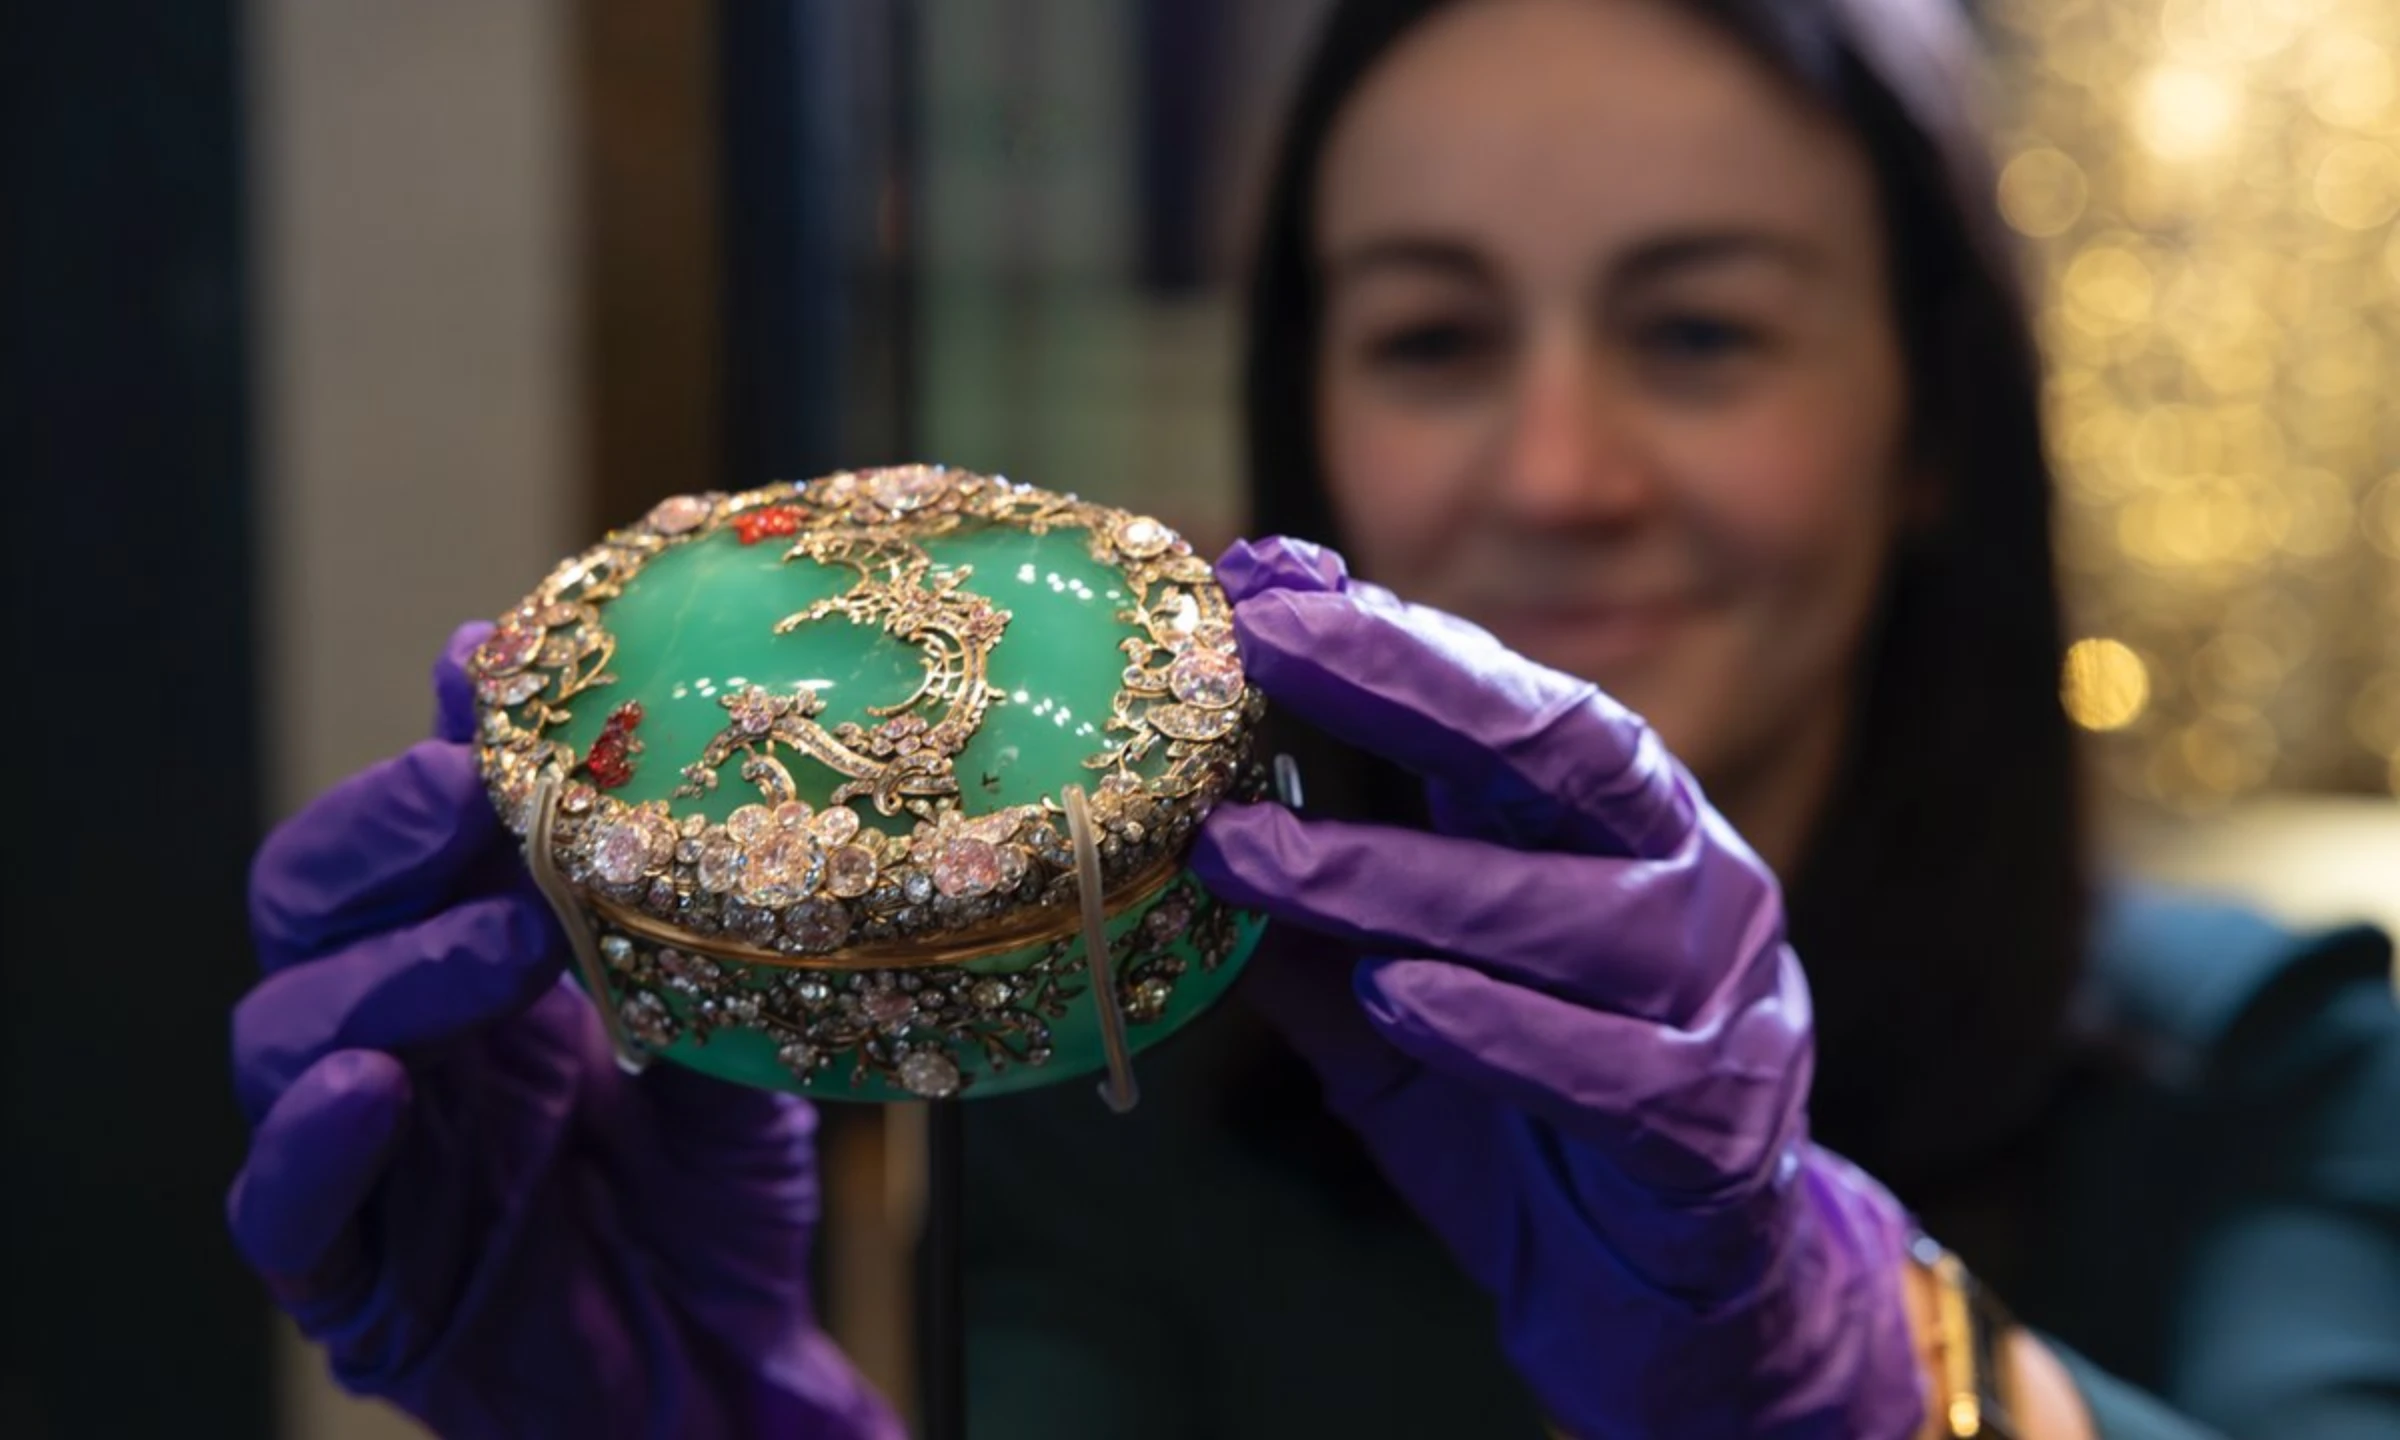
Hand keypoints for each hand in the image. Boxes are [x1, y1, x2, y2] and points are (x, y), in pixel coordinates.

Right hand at [228, 624, 897, 1439]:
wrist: (728, 1371)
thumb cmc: (719, 1195)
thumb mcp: (727, 1028)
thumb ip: (680, 910)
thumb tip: (682, 754)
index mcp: (469, 963)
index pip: (410, 833)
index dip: (438, 751)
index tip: (490, 671)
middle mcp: (395, 1038)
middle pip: (313, 901)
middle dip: (384, 832)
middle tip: (469, 787)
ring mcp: (361, 1152)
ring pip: (285, 1030)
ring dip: (387, 968)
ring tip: (503, 939)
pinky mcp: (350, 1277)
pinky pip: (282, 1210)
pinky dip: (311, 1145)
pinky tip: (369, 1087)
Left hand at [1191, 539, 1924, 1438]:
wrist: (1666, 1304)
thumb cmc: (1527, 1124)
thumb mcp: (1404, 1008)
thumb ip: (1325, 920)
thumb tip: (1198, 812)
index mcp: (1614, 833)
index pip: (1505, 705)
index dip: (1387, 640)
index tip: (1260, 584)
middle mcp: (1687, 885)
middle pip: (1561, 752)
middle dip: (1410, 681)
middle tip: (1268, 640)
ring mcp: (1721, 1001)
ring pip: (1570, 915)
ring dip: (1400, 876)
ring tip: (1257, 856)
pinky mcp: (1718, 1132)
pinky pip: (1612, 1070)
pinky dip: (1501, 1030)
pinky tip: (1395, 996)